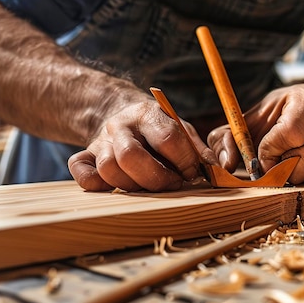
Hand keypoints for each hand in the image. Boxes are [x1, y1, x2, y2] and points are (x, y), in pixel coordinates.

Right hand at [68, 101, 217, 191]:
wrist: (122, 115)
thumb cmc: (160, 131)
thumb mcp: (183, 132)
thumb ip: (201, 151)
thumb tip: (221, 169)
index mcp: (148, 114)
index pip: (167, 137)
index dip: (185, 161)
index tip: (193, 173)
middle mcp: (120, 126)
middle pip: (130, 156)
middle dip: (157, 178)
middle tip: (173, 185)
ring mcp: (100, 142)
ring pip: (108, 169)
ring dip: (133, 185)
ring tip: (149, 187)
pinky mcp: (85, 157)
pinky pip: (82, 174)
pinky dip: (96, 184)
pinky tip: (116, 188)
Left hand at [208, 84, 303, 183]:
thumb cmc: (274, 115)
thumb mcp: (248, 119)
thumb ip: (226, 138)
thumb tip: (225, 165)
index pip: (291, 133)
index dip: (271, 150)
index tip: (261, 154)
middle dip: (286, 167)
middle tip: (272, 165)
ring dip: (295, 174)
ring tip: (283, 164)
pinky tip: (297, 165)